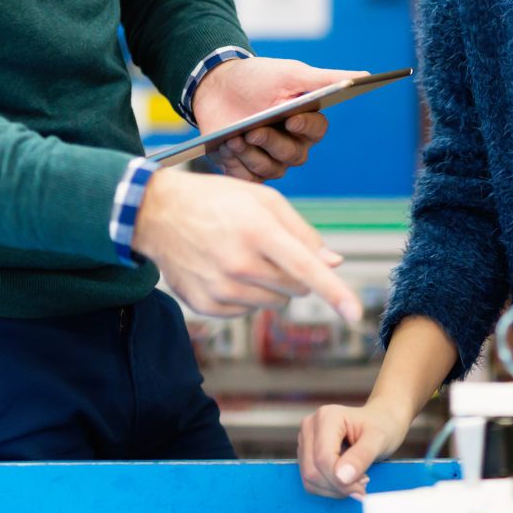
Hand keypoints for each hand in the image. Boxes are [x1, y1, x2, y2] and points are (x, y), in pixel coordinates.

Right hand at [132, 167, 362, 321]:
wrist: (157, 214)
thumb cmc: (217, 201)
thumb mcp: (263, 200)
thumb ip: (302, 232)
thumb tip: (334, 262)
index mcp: (257, 231)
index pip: (305, 268)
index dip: (334, 291)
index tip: (355, 313)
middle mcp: (239, 264)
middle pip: (296, 289)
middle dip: (295, 274)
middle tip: (270, 249)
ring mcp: (220, 289)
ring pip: (275, 303)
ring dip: (271, 286)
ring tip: (243, 256)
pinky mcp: (206, 305)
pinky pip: (248, 312)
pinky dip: (247, 295)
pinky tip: (225, 270)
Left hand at [191, 57, 361, 181]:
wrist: (214, 87)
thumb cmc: (256, 78)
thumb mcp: (290, 74)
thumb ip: (325, 79)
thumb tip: (365, 75)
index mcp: (305, 120)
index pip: (317, 130)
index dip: (305, 127)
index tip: (291, 119)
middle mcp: (291, 143)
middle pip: (293, 155)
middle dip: (271, 142)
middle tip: (252, 129)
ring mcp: (268, 159)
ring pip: (272, 170)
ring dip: (251, 154)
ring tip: (234, 137)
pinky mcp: (246, 168)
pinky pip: (249, 179)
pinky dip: (237, 164)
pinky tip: (226, 147)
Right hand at [298, 401, 408, 498]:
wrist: (381, 422)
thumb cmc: (382, 426)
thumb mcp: (379, 439)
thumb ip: (361, 456)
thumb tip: (341, 477)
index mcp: (326, 417)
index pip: (323, 459)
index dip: (340, 480)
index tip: (362, 486)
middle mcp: (311, 426)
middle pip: (313, 471)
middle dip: (338, 485)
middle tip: (362, 484)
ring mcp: (306, 440)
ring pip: (309, 479)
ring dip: (334, 489)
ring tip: (356, 480)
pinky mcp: (306, 454)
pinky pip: (310, 481)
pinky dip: (329, 488)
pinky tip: (346, 479)